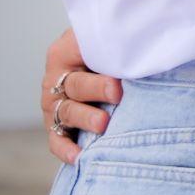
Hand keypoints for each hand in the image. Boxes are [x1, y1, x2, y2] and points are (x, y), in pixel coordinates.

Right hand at [41, 27, 121, 164]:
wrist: (101, 63)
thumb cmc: (107, 47)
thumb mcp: (105, 38)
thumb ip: (113, 43)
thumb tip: (138, 52)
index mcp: (63, 53)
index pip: (76, 60)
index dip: (97, 72)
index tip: (118, 83)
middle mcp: (55, 79)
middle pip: (75, 87)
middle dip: (96, 91)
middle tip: (117, 94)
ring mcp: (56, 105)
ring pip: (68, 113)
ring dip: (85, 119)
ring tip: (103, 124)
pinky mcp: (58, 127)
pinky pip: (57, 140)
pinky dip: (66, 149)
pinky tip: (79, 157)